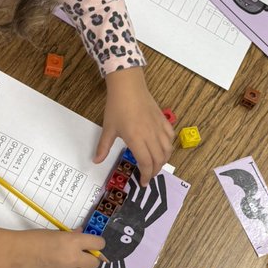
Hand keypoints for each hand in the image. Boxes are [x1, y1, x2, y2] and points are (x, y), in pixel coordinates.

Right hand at [0, 226, 103, 267]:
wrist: (15, 254)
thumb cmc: (32, 240)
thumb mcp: (55, 232)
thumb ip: (72, 235)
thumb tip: (83, 234)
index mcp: (73, 242)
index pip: (99, 244)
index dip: (97, 243)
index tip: (93, 244)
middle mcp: (73, 259)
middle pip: (95, 263)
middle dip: (90, 258)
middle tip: (82, 254)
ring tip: (72, 263)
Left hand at [96, 67, 173, 182]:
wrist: (128, 86)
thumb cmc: (117, 106)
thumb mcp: (108, 128)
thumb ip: (104, 147)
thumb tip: (96, 161)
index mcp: (137, 140)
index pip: (146, 164)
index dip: (146, 175)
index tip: (143, 181)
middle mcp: (151, 136)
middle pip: (159, 160)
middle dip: (155, 171)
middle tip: (148, 175)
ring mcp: (159, 128)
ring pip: (167, 150)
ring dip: (163, 160)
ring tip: (156, 164)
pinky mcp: (163, 120)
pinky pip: (171, 137)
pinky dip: (169, 146)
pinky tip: (163, 148)